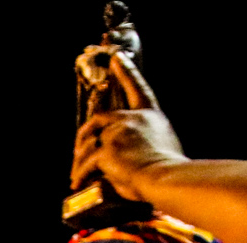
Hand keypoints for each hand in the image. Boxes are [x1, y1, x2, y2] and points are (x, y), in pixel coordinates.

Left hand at [70, 53, 184, 199]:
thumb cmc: (169, 168)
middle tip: (78, 148)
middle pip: (100, 119)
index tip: (116, 57)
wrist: (166, 179)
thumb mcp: (164, 143)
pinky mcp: (106, 150)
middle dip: (85, 133)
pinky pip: (86, 163)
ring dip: (81, 159)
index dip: (127, 71)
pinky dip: (81, 174)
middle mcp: (133, 118)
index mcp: (150, 115)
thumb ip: (146, 139)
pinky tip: (78, 183)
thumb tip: (130, 152)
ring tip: (77, 174)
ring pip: (90, 143)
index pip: (137, 87)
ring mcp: (117, 132)